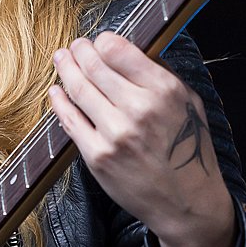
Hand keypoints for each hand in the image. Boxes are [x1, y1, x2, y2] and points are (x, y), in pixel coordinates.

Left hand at [49, 31, 235, 246]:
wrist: (187, 204)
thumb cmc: (188, 150)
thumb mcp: (189, 103)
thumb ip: (161, 74)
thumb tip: (130, 50)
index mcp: (164, 90)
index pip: (118, 50)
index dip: (103, 42)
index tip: (99, 42)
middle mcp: (138, 108)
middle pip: (94, 66)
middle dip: (80, 51)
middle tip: (75, 46)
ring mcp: (115, 133)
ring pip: (78, 89)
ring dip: (65, 69)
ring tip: (61, 59)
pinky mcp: (98, 156)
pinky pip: (70, 120)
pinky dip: (59, 102)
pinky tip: (56, 91)